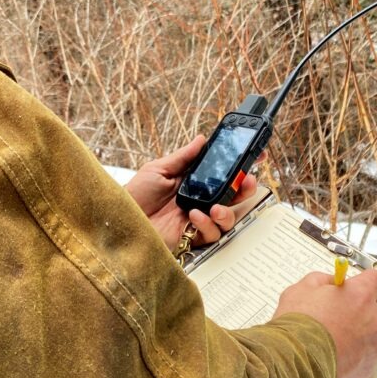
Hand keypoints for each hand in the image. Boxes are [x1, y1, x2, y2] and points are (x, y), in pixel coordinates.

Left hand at [124, 136, 259, 249]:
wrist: (120, 219)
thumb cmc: (135, 195)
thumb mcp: (158, 170)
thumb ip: (183, 157)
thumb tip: (202, 139)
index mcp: (194, 183)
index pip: (223, 174)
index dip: (241, 167)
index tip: (256, 156)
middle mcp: (200, 202)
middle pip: (233, 197)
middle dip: (246, 189)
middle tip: (248, 181)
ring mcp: (197, 221)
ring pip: (228, 219)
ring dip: (228, 211)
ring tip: (216, 206)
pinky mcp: (192, 238)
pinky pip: (211, 234)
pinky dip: (207, 225)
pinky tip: (195, 217)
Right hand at [272, 269, 376, 377]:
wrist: (294, 365)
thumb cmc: (297, 329)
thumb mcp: (300, 290)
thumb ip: (322, 280)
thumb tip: (329, 283)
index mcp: (359, 295)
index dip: (364, 281)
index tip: (356, 284)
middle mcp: (373, 319)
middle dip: (362, 307)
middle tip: (339, 311)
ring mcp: (373, 345)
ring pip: (373, 332)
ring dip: (359, 331)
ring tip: (333, 336)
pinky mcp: (368, 367)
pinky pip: (367, 354)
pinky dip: (356, 353)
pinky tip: (335, 352)